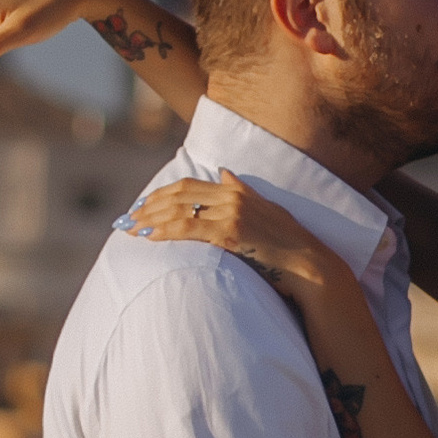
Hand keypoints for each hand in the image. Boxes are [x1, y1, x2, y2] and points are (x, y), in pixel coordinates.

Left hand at [123, 171, 346, 305]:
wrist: (309, 265)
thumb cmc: (290, 243)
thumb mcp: (267, 208)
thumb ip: (242, 190)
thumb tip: (224, 172)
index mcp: (236, 190)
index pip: (189, 186)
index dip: (162, 194)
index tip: (142, 205)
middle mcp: (232, 196)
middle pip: (179, 195)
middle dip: (149, 206)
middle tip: (128, 218)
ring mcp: (231, 213)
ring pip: (179, 210)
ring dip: (150, 219)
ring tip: (131, 229)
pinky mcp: (230, 233)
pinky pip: (188, 229)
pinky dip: (164, 231)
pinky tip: (149, 237)